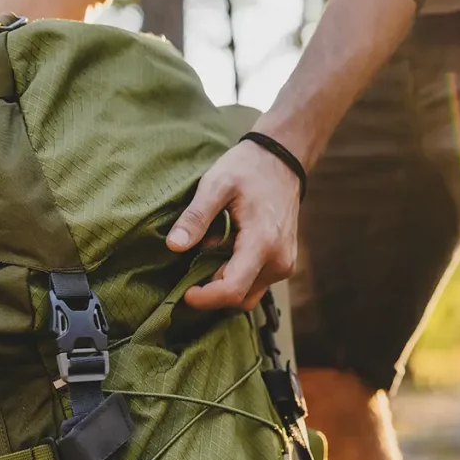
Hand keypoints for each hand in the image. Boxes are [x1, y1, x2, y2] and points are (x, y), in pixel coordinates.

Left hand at [167, 137, 301, 311]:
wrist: (282, 160)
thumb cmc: (248, 169)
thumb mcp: (216, 184)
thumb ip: (196, 216)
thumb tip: (174, 246)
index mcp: (263, 242)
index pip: (232, 289)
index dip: (205, 298)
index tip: (183, 293)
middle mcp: (279, 260)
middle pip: (239, 298)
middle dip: (211, 293)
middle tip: (188, 273)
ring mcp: (285, 264)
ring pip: (248, 295)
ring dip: (223, 285)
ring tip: (207, 258)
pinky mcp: (284, 263)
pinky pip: (256, 284)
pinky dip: (236, 277)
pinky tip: (223, 254)